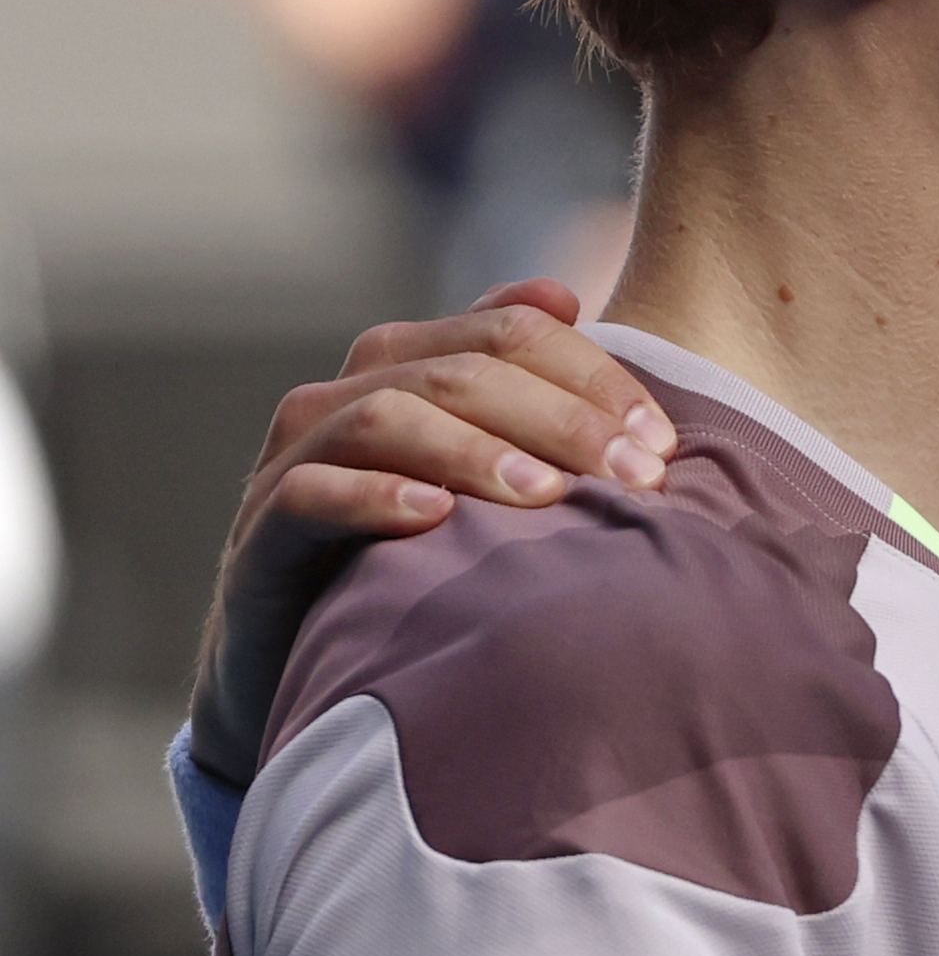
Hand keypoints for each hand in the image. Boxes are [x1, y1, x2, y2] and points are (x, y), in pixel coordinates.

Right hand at [187, 279, 674, 785]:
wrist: (304, 661)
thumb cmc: (419, 557)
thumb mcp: (482, 469)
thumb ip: (523, 383)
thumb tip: (561, 294)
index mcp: (408, 362)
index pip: (510, 330)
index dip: (593, 375)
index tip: (661, 442)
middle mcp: (344, 395)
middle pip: (461, 369)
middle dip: (560, 419)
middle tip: (635, 476)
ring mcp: (293, 461)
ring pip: (384, 416)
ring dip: (475, 451)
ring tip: (548, 496)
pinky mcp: (260, 536)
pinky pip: (309, 494)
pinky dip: (375, 496)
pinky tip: (438, 517)